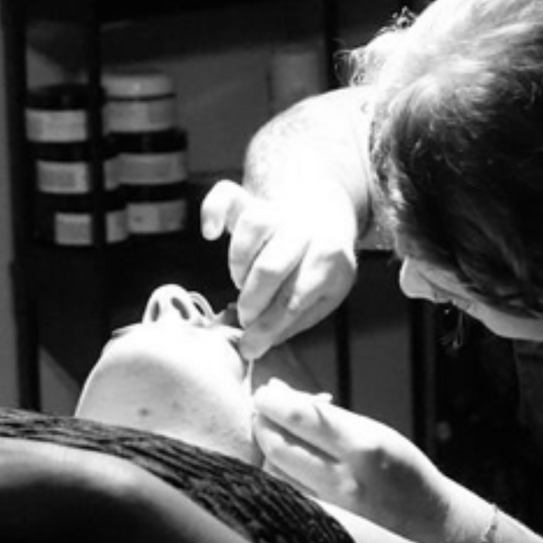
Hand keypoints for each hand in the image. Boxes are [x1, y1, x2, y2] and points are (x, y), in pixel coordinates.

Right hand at [200, 180, 357, 358]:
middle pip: (272, 267)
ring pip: (253, 228)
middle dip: (252, 302)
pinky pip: (227, 196)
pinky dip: (213, 211)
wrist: (325, 217)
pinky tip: (210, 233)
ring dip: (238, 264)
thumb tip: (253, 346)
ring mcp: (277, 211)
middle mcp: (305, 229)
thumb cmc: (318, 270)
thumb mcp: (323, 298)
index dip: (268, 326)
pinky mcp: (250, 201)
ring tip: (241, 282)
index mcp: (331, 258)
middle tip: (247, 316)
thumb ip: (290, 322)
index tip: (251, 347)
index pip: (295, 297)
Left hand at [251, 380, 486, 542]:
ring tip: (276, 429)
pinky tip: (288, 456)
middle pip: (278, 447)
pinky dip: (278, 469)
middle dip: (262, 422)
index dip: (272, 401)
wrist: (426, 514)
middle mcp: (344, 478)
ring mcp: (331, 503)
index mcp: (361, 446)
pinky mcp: (324, 518)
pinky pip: (286, 490)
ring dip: (267, 446)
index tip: (264, 392)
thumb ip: (325, 414)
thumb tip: (279, 393)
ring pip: (275, 471)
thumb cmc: (400, 463)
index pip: (300, 418)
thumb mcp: (372, 429)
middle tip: (263, 408)